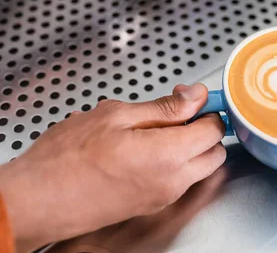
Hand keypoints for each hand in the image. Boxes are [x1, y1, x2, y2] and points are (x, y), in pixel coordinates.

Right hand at [0, 84, 225, 252]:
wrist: (39, 199)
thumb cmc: (70, 157)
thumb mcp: (117, 115)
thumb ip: (164, 107)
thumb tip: (196, 95)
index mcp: (169, 156)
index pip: (214, 129)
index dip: (206, 107)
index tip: (190, 95)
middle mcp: (172, 182)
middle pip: (213, 152)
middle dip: (204, 127)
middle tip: (177, 107)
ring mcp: (161, 198)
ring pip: (196, 167)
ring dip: (187, 143)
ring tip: (151, 124)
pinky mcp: (148, 205)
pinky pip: (176, 180)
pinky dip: (171, 159)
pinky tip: (139, 143)